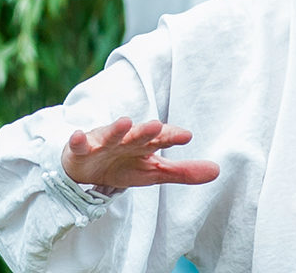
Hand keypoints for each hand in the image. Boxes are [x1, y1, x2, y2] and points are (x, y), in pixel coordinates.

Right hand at [60, 116, 220, 189]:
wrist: (89, 170)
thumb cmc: (125, 165)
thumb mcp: (155, 172)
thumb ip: (183, 172)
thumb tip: (217, 171)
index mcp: (146, 144)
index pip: (161, 138)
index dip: (172, 136)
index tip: (186, 136)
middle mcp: (127, 140)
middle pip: (138, 135)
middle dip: (146, 130)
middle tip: (156, 125)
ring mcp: (104, 143)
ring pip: (111, 135)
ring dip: (117, 129)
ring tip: (125, 122)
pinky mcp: (82, 150)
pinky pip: (79, 144)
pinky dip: (78, 140)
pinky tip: (78, 136)